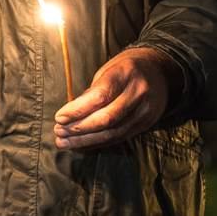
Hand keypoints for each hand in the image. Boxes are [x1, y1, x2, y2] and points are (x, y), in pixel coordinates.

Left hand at [53, 47, 175, 149]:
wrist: (158, 72)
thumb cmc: (124, 71)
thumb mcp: (107, 71)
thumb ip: (91, 92)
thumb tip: (68, 116)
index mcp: (126, 73)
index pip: (100, 96)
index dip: (77, 110)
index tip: (59, 117)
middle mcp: (139, 92)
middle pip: (106, 119)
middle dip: (79, 129)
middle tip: (58, 132)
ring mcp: (145, 110)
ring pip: (112, 133)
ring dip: (84, 141)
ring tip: (64, 142)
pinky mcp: (146, 123)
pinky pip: (118, 138)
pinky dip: (96, 143)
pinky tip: (80, 144)